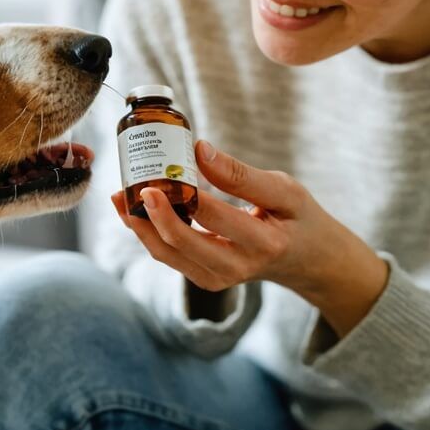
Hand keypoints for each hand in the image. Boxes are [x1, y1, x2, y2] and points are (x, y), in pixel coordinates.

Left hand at [111, 139, 389, 335]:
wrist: (308, 261)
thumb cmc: (298, 218)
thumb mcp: (285, 190)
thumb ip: (241, 174)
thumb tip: (199, 149)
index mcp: (265, 243)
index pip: (216, 216)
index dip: (186, 191)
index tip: (166, 164)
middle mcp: (238, 268)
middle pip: (182, 243)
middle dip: (152, 213)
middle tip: (134, 184)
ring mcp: (219, 279)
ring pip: (168, 254)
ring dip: (140, 225)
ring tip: (122, 194)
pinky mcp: (205, 279)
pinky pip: (169, 256)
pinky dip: (148, 233)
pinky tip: (134, 208)